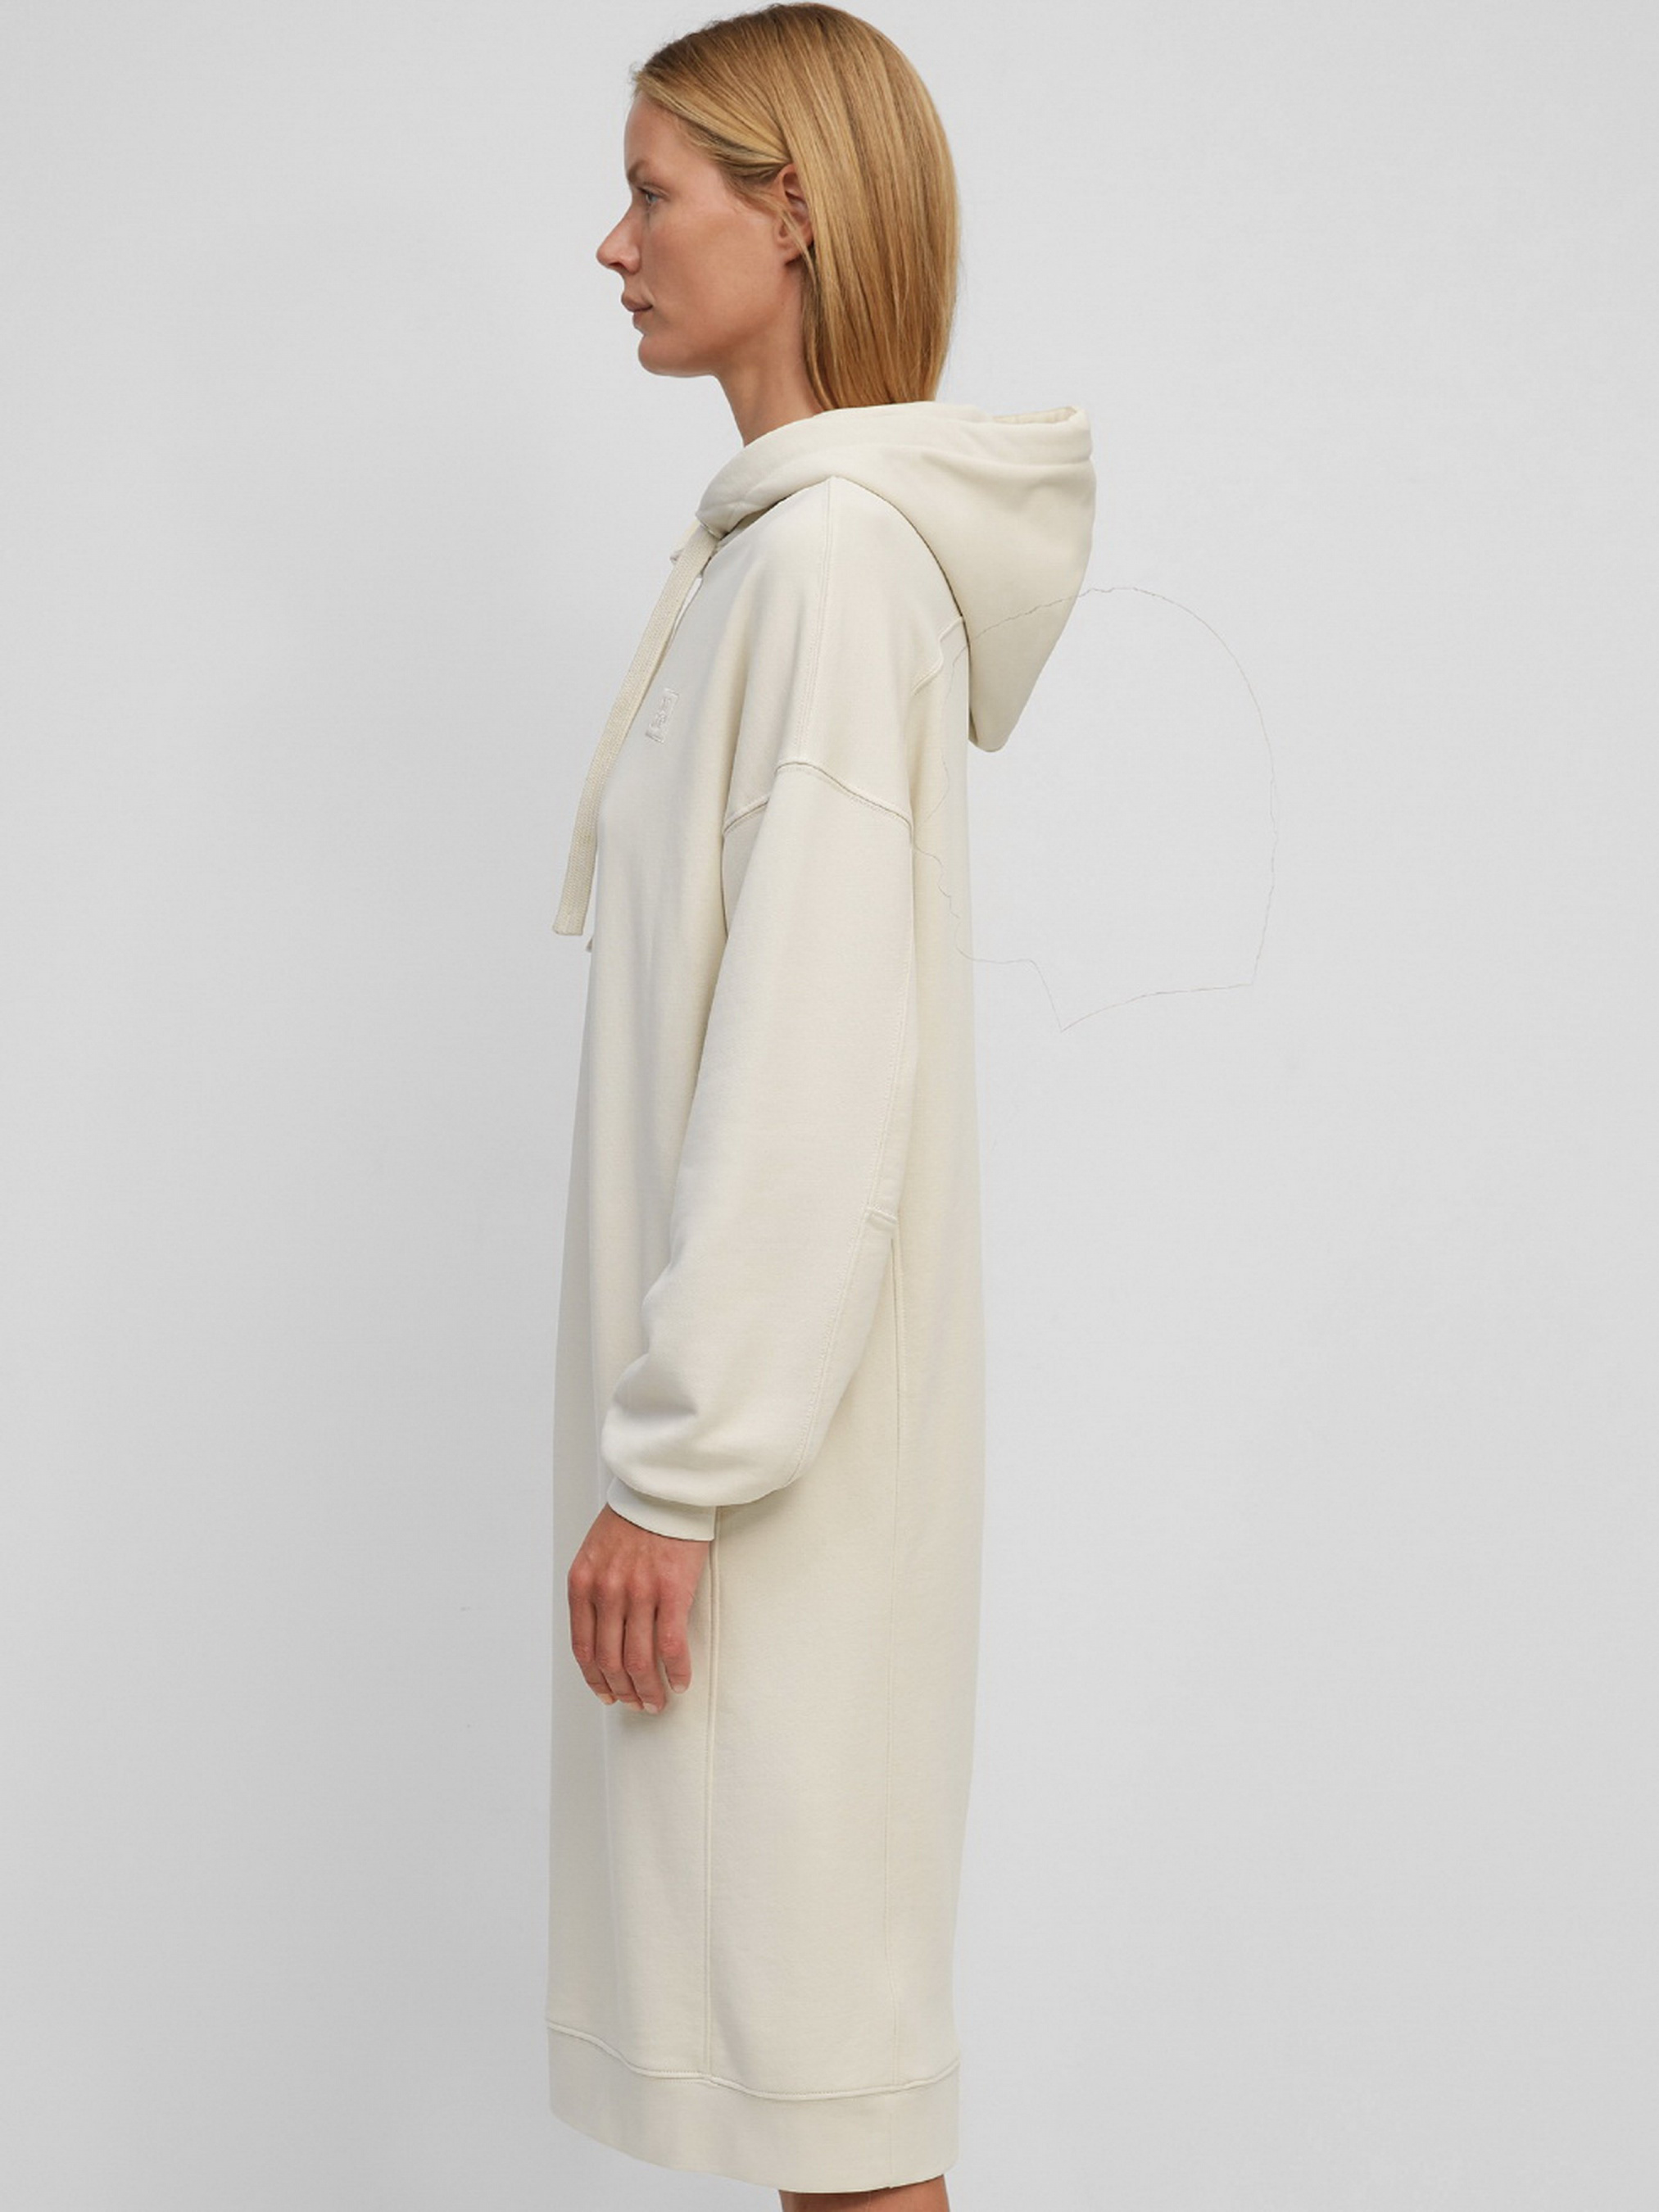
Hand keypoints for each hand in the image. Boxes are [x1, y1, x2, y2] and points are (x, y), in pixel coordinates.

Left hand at [567, 1503, 710, 1712]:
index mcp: (583, 1583)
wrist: (662, 1487)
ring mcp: (638, 1593)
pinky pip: (671, 1645)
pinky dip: (677, 1671)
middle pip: (610, 1661)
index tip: (606, 1694)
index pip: (583, 1648)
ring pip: (639, 1661)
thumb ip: (593, 1590)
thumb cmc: (632, 1517)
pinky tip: (681, 1681)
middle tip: (636, 1704)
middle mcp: (606, 1592)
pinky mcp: (671, 1591)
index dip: (595, 1680)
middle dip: (623, 1691)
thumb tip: (600, 1633)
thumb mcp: (595, 1551)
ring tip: (658, 1701)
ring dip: (649, 1690)